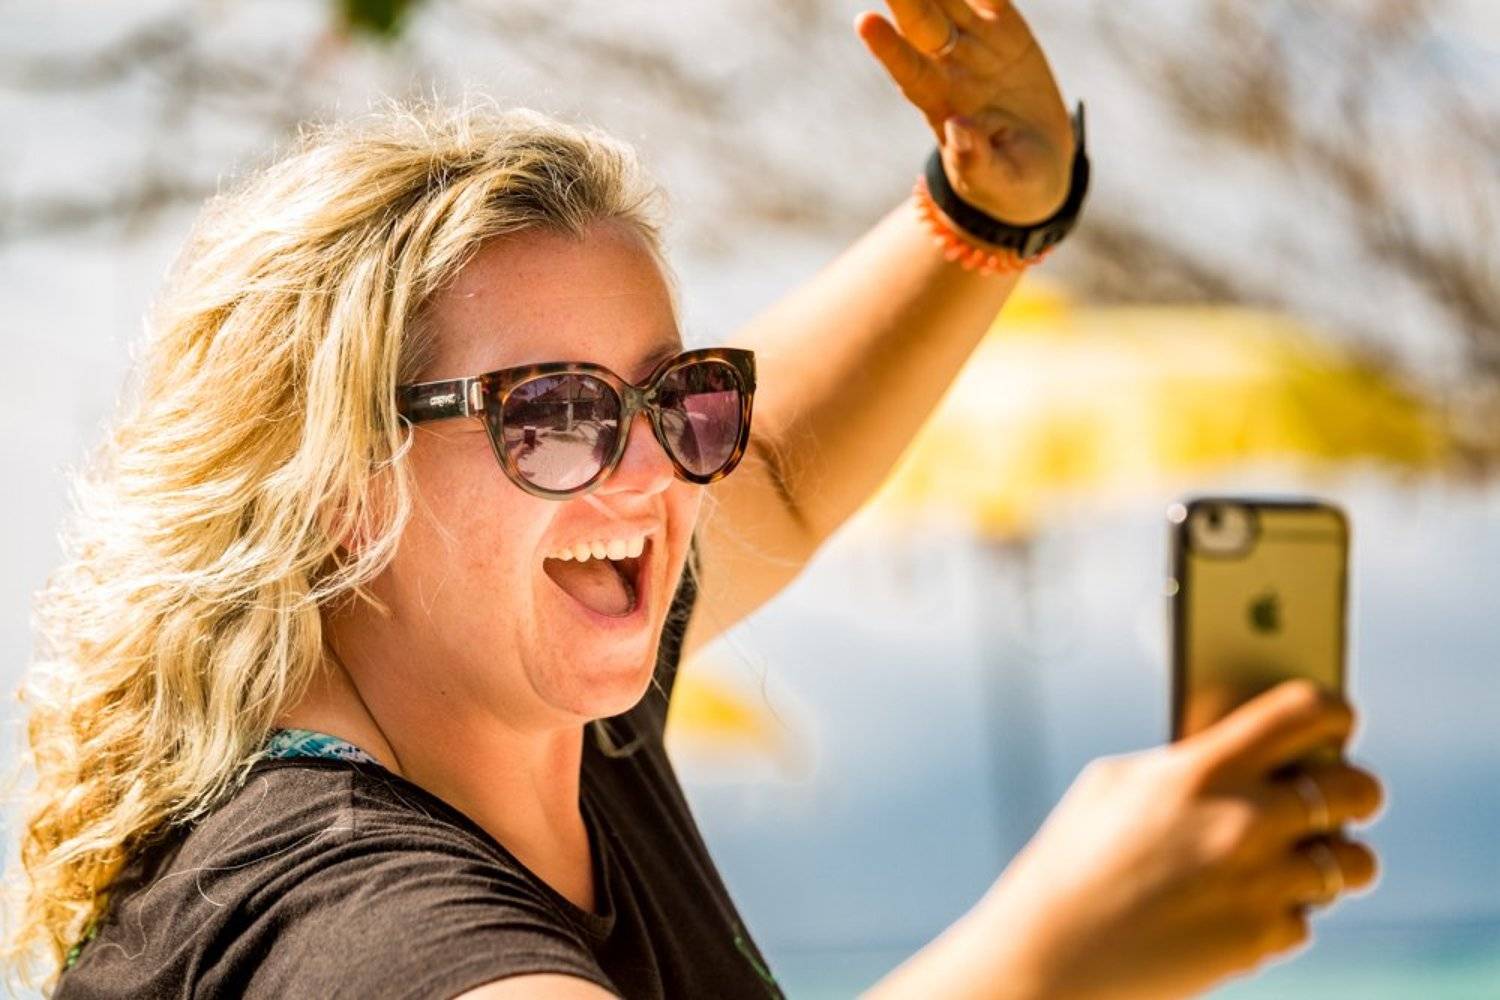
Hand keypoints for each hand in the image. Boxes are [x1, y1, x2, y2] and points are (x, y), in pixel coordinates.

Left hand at [856, 1, 1074, 224]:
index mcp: (940, 104)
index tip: (865, 22)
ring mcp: (975, 43)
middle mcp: (949, 66)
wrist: (1036, 169)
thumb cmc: (1008, 184)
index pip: (908, 71)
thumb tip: (958, 132)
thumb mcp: (999, 181)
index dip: (888, 47)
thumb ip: (977, 161)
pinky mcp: (1005, 28)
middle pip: (922, 22)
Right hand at [974, 680, 1383, 999]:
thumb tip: (1242, 753)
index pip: (1306, 711)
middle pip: (1360, 788)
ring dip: (1336, 858)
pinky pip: (1307, 917)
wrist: (1051, 954)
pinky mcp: (1262, 940)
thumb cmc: (1072, 860)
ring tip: (1306, 857)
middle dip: (1354, 790)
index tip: (1335, 720)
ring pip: (1356, 862)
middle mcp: (1246, 821)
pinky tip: (1243, 906)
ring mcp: (1261, 885)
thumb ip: (1186, 762)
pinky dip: (1282, 913)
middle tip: (1336, 797)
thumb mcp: (1116, 784)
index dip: (1332, 710)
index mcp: (1205, 767)